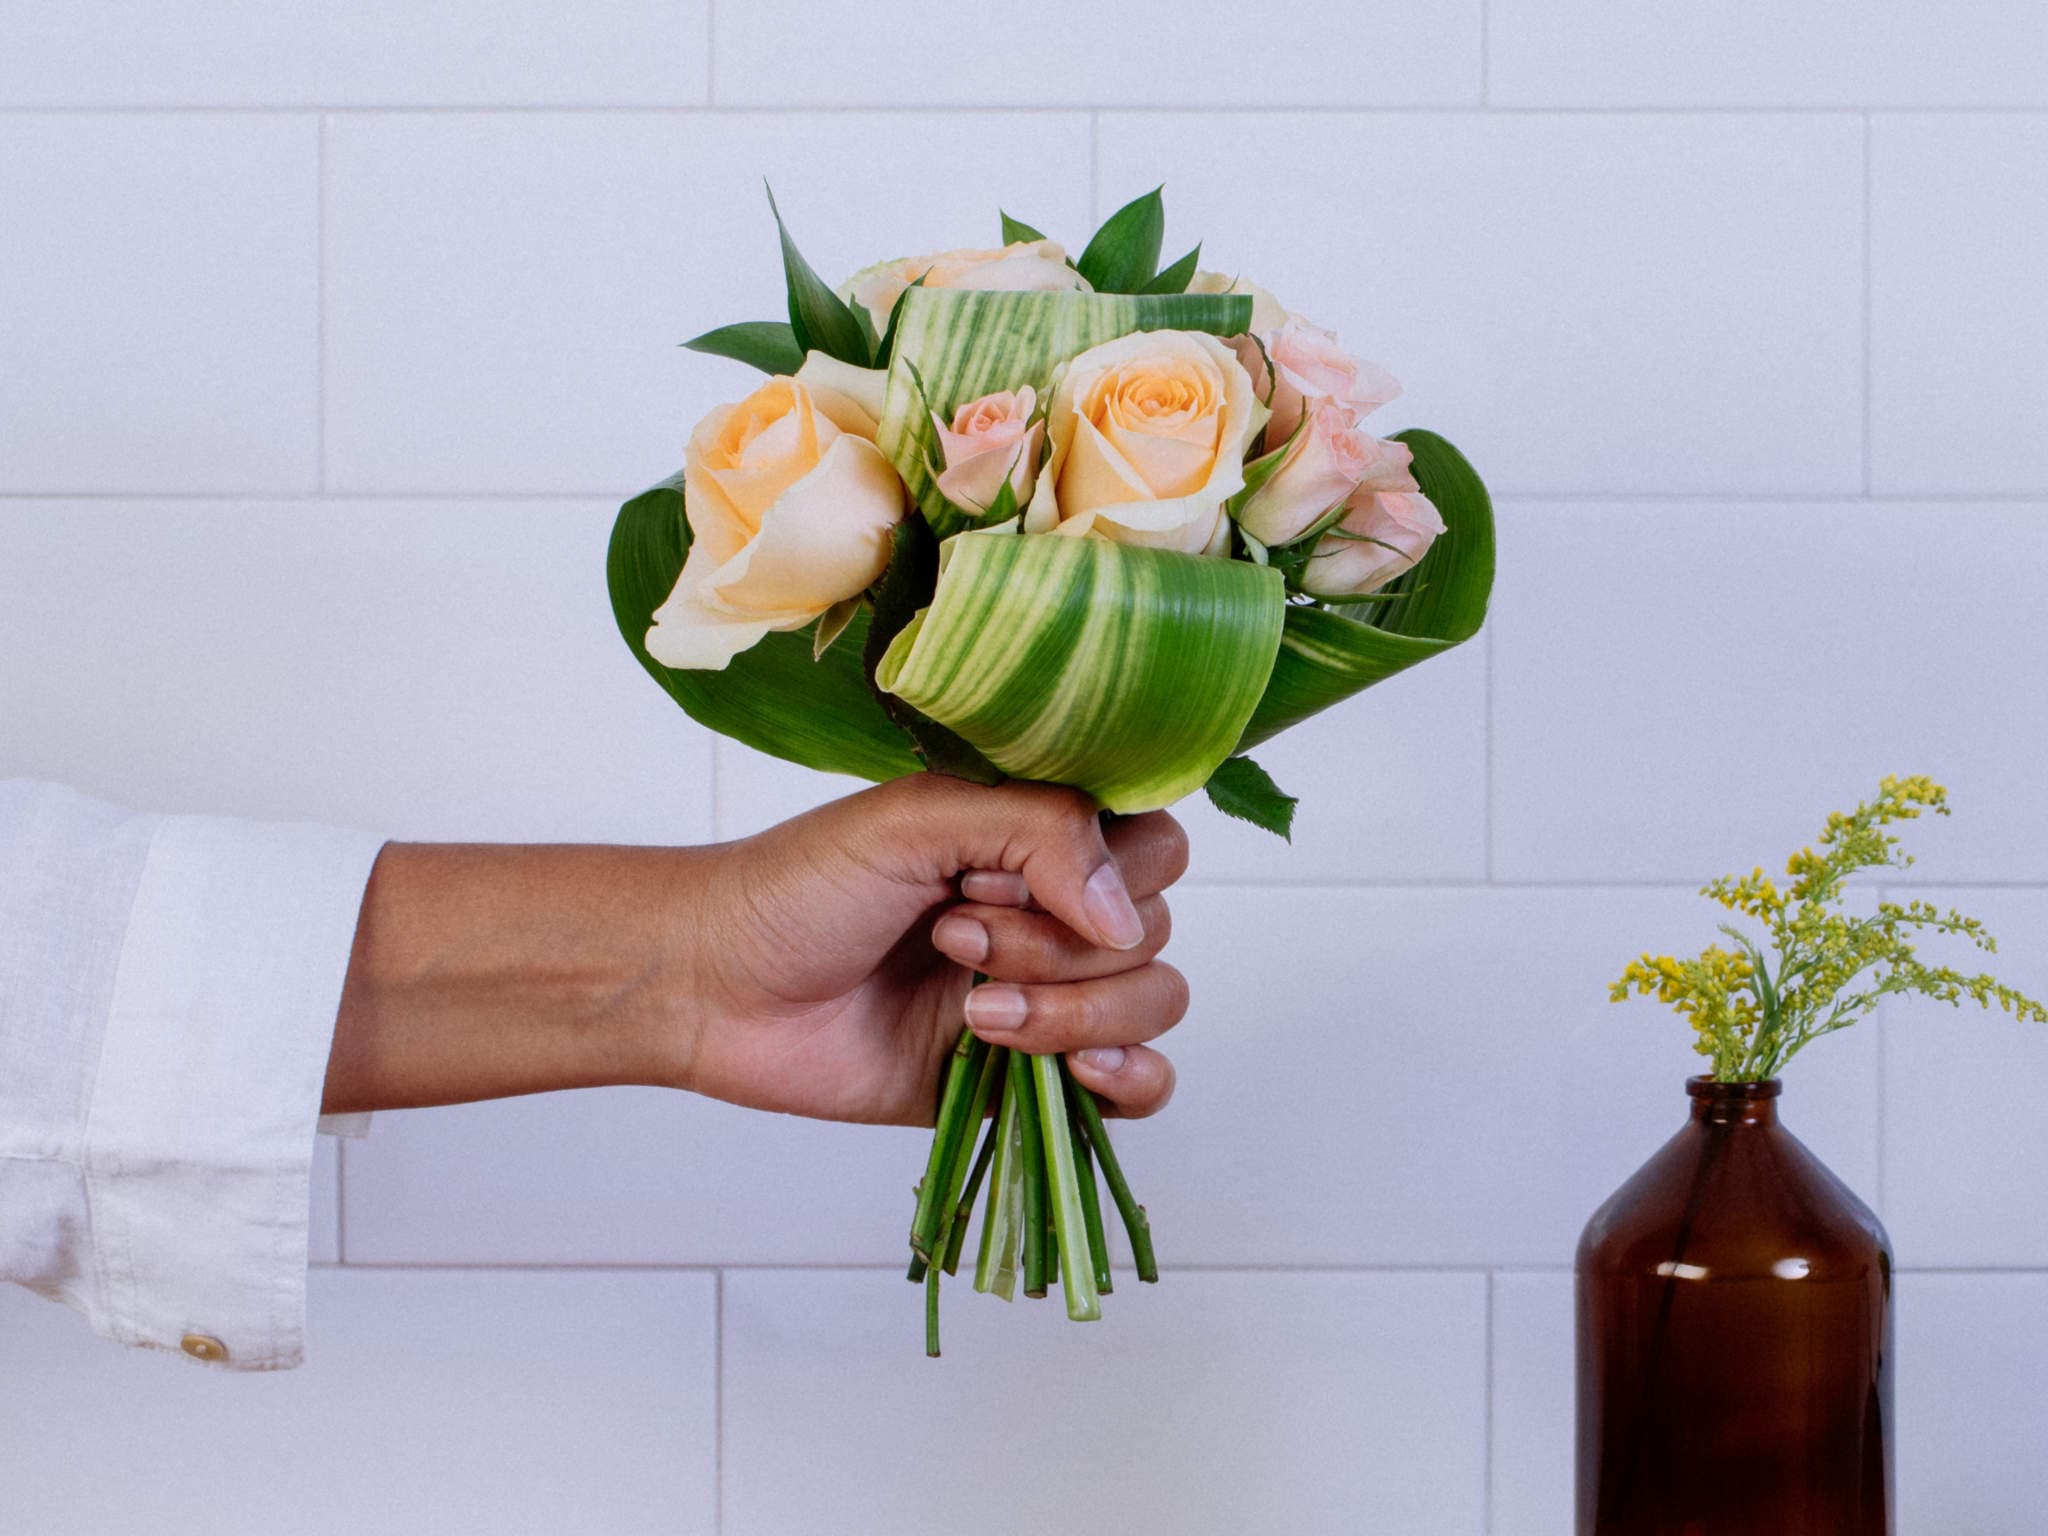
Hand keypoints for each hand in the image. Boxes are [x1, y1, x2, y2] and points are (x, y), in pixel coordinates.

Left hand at [676, 775, 1189, 1125]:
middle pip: (1152, 930)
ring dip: (1073, 1012)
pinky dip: (1130, 1080)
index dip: (1102, 869)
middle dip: (1060, 945)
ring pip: (1152, 1004)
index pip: (1153, 843)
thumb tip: (1123, 916)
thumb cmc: (798, 888)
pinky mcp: (1029, 1078)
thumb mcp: (916, 820)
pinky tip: (1077, 1071)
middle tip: (953, 937)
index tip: (999, 875)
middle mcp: (1054, 914)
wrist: (716, 990)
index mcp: (1035, 838)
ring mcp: (1047, 998)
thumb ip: (1040, 832)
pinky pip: (1138, 1086)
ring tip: (971, 1014)